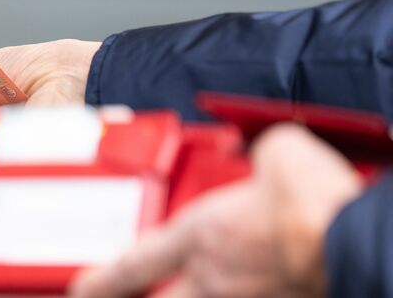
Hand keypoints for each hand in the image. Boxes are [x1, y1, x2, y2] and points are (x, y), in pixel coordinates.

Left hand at [70, 124, 361, 297]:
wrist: (355, 236)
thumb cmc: (313, 199)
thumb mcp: (277, 153)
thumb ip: (258, 155)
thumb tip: (267, 153)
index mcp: (202, 234)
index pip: (135, 264)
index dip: (103, 280)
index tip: (82, 290)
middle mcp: (216, 276)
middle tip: (120, 294)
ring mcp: (245, 297)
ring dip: (189, 295)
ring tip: (190, 286)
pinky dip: (245, 291)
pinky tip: (253, 282)